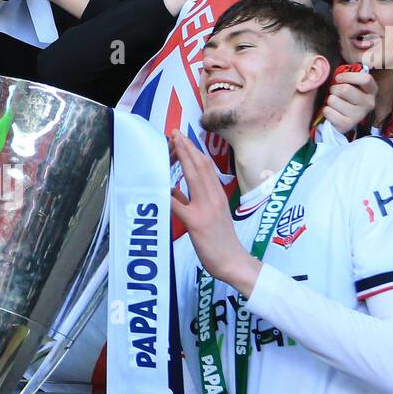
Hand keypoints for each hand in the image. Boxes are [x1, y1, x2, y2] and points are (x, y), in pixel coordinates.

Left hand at [170, 130, 258, 292]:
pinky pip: (178, 204)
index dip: (194, 151)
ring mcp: (206, 209)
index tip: (183, 138)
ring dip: (182, 158)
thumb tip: (174, 191)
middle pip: (200, 165)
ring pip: (193, 176)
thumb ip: (194, 202)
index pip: (206, 167)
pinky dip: (167, 193)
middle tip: (175, 132)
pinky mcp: (196, 222)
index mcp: (218, 195)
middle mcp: (214, 197)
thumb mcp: (212, 216)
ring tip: (172, 143)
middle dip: (186, 147)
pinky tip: (158, 184)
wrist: (234, 261)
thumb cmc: (222, 242)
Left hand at [322, 65, 376, 134]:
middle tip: (334, 93)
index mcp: (372, 91)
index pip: (365, 78)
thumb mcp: (352, 85)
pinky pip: (328, 111)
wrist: (343, 121)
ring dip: (329, 100)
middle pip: (345, 89)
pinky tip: (332, 113)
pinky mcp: (346, 125)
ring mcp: (359, 116)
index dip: (348, 76)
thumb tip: (348, 55)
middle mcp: (369, 104)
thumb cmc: (346, 98)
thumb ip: (351, 73)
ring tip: (334, 104)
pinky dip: (326, 110)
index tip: (338, 78)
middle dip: (334, 89)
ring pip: (333, 100)